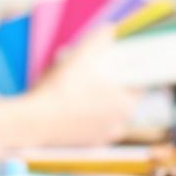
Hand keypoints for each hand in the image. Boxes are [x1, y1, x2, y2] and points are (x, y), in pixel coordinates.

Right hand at [28, 29, 139, 145]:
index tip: (116, 63)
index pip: (139, 82)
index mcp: (127, 102)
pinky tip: (73, 108)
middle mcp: (121, 123)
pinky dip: (88, 119)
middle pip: (122, 97)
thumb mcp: (82, 54)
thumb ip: (101, 38)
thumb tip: (111, 29)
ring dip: (99, 102)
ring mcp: (105, 136)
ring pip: (109, 113)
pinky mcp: (89, 145)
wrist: (36, 120)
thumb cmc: (62, 88)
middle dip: (110, 84)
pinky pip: (95, 128)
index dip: (127, 69)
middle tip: (91, 73)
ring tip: (78, 90)